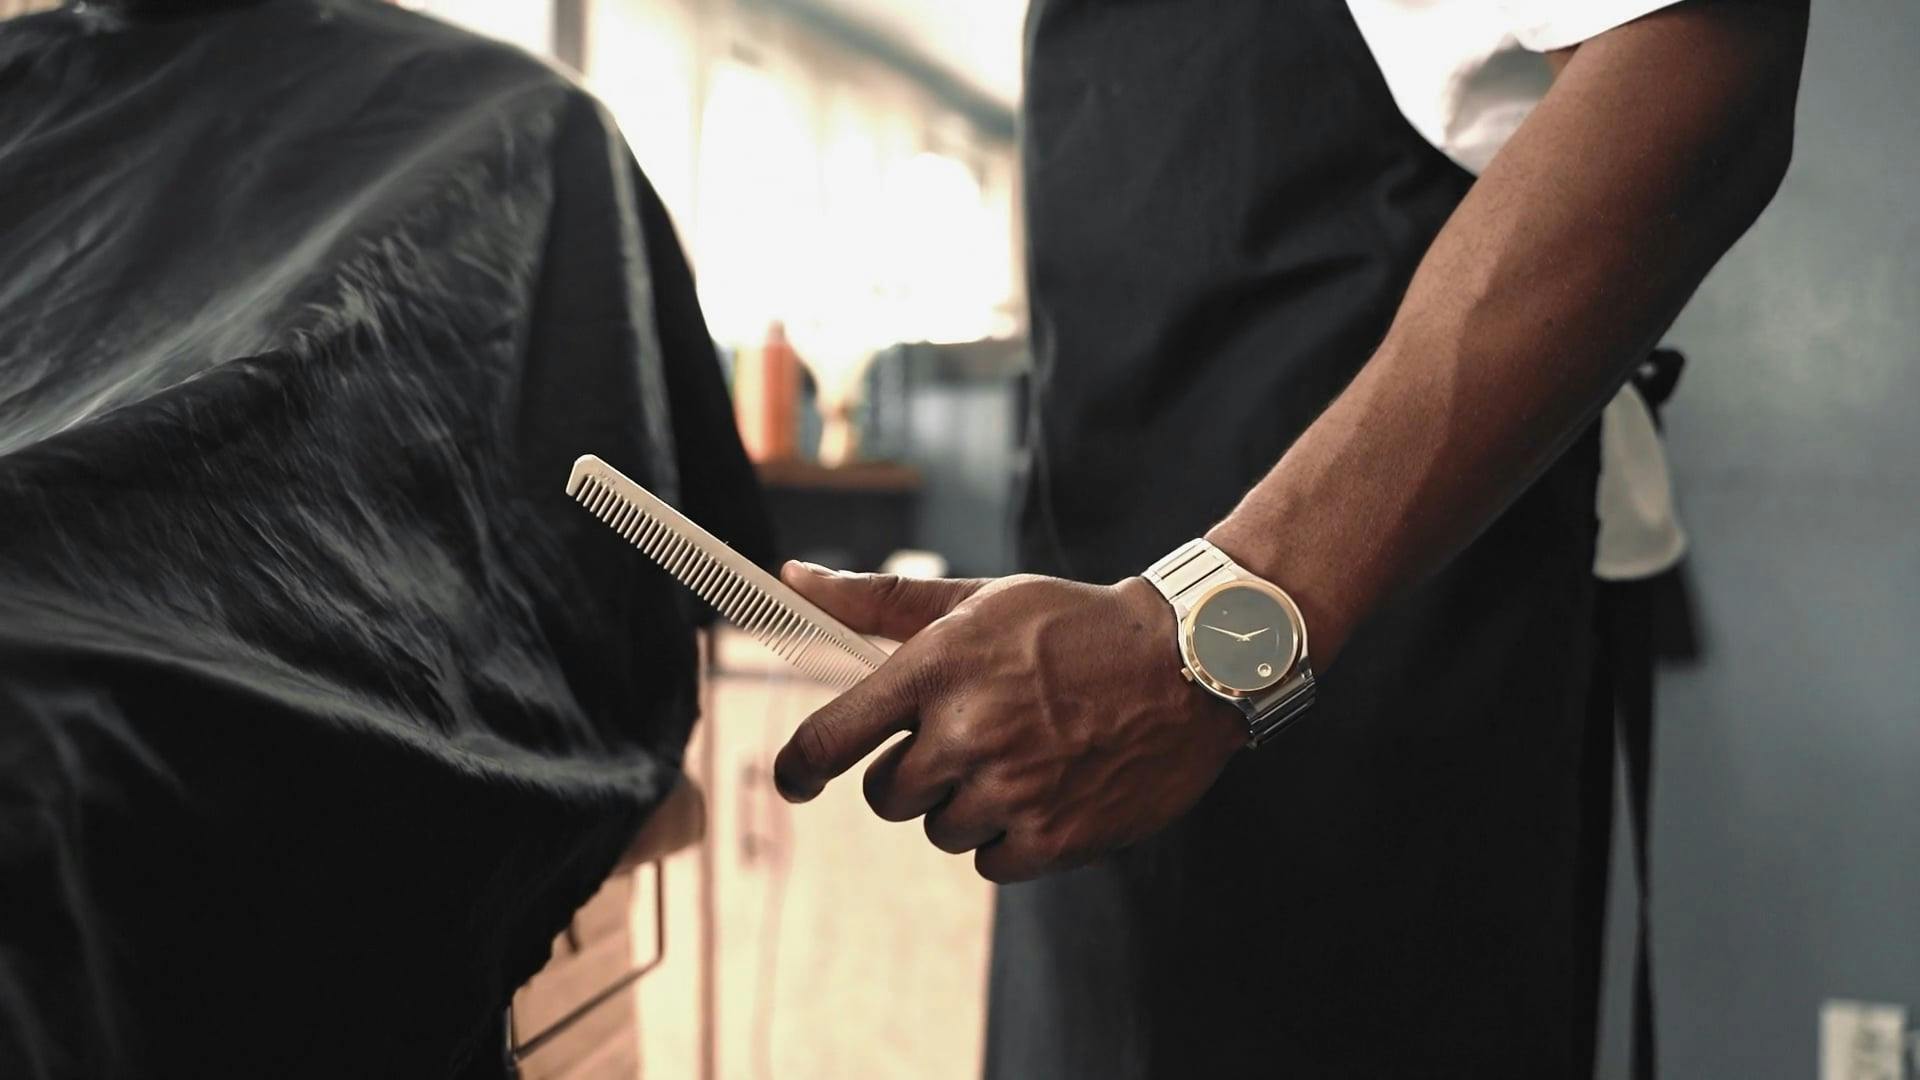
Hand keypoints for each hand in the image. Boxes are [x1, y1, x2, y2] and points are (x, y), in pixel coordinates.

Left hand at [772, 562, 1246, 881]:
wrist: (1187, 663)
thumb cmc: (1071, 626)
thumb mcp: (976, 599)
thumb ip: (877, 599)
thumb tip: (791, 577)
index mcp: (938, 666)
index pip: (831, 738)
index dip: (798, 769)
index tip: (795, 781)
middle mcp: (968, 731)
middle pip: (885, 796)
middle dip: (915, 774)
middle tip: (969, 739)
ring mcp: (1012, 788)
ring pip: (940, 830)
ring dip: (968, 805)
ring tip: (1022, 757)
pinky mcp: (1054, 836)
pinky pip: (991, 863)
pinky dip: (1012, 837)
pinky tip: (1048, 789)